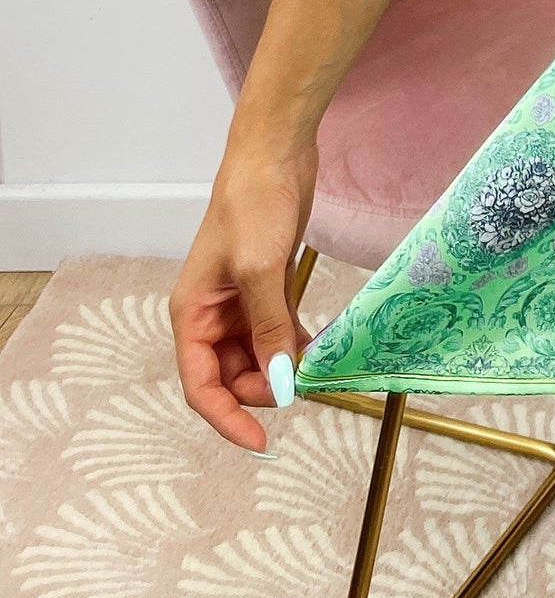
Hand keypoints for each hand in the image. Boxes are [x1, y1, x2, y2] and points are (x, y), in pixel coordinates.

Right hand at [169, 142, 316, 452]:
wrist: (275, 155)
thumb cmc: (253, 205)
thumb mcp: (260, 270)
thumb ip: (267, 328)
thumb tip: (278, 381)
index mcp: (192, 314)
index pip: (200, 385)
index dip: (228, 418)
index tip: (261, 442)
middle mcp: (212, 315)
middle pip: (231, 376)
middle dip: (263, 389)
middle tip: (302, 385)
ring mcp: (241, 302)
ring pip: (257, 356)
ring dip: (283, 369)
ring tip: (316, 372)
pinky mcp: (268, 288)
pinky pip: (277, 332)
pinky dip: (295, 345)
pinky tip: (319, 351)